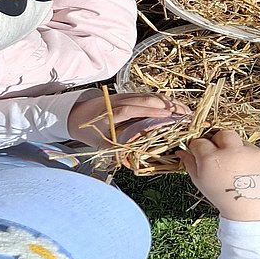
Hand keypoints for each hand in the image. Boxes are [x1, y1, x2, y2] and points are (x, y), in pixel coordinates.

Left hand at [67, 92, 188, 147]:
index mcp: (109, 114)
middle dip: (165, 106)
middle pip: (144, 99)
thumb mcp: (101, 145)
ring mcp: (123, 95)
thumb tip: (132, 165)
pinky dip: (162, 99)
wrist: (74, 114)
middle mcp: (117, 101)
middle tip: (184, 114)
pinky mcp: (127, 94)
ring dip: (167, 102)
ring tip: (184, 110)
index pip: (130, 109)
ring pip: (148, 95)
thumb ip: (117, 151)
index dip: (148, 112)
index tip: (166, 116)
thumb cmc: (89, 131)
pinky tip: (174, 105)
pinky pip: (147, 95)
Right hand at [179, 131, 259, 221]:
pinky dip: (258, 161)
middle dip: (220, 142)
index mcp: (212, 160)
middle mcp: (233, 152)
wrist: (255, 214)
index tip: (203, 155)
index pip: (200, 142)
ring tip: (242, 172)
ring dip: (241, 152)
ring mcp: (255, 153)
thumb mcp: (202, 184)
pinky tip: (256, 175)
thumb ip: (190, 164)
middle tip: (223, 157)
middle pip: (223, 134)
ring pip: (243, 143)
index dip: (200, 148)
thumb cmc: (224, 199)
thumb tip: (181, 151)